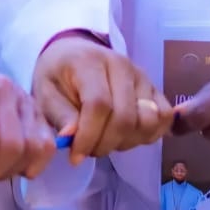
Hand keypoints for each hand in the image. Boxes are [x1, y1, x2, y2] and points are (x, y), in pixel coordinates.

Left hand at [33, 32, 172, 164]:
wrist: (73, 53)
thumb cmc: (58, 75)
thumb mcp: (45, 92)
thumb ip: (58, 114)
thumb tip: (71, 138)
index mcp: (89, 62)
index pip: (99, 104)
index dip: (89, 136)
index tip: (75, 155)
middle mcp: (120, 65)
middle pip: (126, 117)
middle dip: (106, 143)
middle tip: (89, 150)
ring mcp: (142, 76)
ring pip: (149, 120)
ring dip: (128, 141)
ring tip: (106, 140)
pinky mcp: (154, 88)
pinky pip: (164, 118)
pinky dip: (149, 135)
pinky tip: (126, 136)